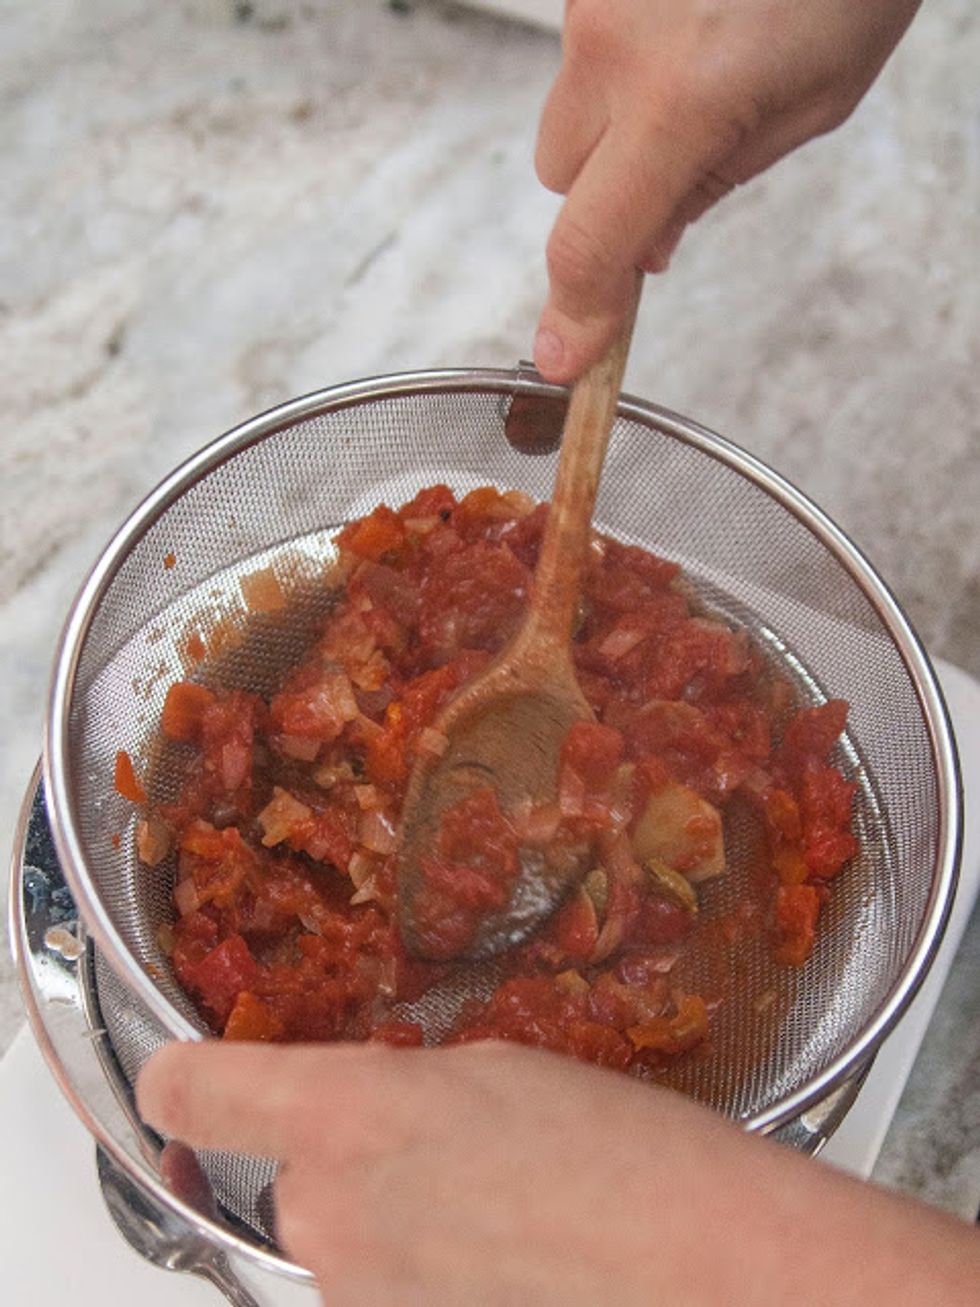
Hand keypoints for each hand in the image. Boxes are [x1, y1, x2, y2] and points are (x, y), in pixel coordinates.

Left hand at [138, 1039, 978, 1305]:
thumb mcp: (493, 1069)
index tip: (185, 1078)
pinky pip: (377, 1284)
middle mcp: (324, 1214)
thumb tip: (369, 1107)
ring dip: (386, 1212)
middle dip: (338, 1154)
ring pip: (334, 1234)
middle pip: (284, 1172)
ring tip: (492, 1199)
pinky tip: (500, 1248)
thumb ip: (396, 1089)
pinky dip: (418, 1264)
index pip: (193, 1090)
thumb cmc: (618, 1148)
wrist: (699, 1267)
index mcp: (343, 1112)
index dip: (178, 1078)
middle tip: (436, 1142)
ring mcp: (353, 1295)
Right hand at [533, 0, 920, 381]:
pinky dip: (622, 68)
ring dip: (610, 127)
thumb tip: (647, 251)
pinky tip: (684, 36)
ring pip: (567, 113)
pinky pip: (584, 55)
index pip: (591, 242)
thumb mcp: (807, 108)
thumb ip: (711, 186)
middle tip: (673, 172)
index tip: (564, 357)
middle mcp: (613, 50)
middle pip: (560, 179)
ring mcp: (592, 3)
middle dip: (602, 194)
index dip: (575, 312)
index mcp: (679, 102)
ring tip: (694, 76)